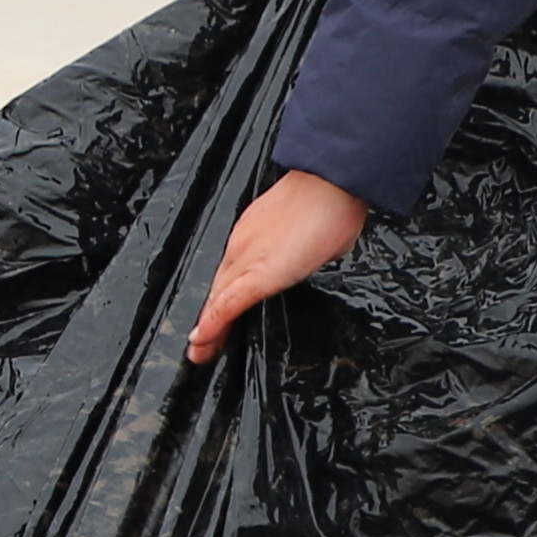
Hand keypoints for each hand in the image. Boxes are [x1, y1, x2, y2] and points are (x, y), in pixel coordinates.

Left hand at [185, 170, 371, 362]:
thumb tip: (316, 253)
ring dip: (207, 328)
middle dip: (208, 318)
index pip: (231, 272)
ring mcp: (246, 258)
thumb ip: (308, 249)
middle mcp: (242, 245)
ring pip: (217, 298)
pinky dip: (214, 323)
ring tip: (200, 352)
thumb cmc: (335, 201)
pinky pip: (227, 304)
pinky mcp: (257, 274)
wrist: (334, 183)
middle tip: (201, 344)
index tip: (217, 315)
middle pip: (218, 288)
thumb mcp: (316, 234)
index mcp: (254, 232)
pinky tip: (205, 341)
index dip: (220, 296)